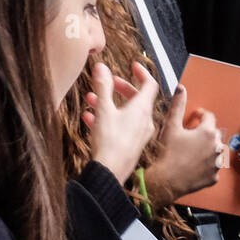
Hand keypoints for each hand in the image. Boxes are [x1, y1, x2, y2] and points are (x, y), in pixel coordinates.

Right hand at [84, 61, 159, 185]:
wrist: (110, 173)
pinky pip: (122, 127)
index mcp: (142, 109)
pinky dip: (109, 119)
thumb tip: (101, 67)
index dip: (142, 73)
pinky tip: (90, 119)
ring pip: (126, 113)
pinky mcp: (131, 145)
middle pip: (137, 98)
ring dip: (110, 103)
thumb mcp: (104, 109)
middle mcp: (145, 121)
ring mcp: (139, 134)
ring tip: (92, 99)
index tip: (133, 66)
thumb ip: (103, 86)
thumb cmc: (110, 142)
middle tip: (108, 83)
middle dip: (121, 88)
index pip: (150, 84)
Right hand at [146, 85, 222, 204]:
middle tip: (190, 135)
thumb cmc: (165, 154)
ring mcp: (216, 163)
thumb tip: (181, 89)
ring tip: (190, 151)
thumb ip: (178, 105)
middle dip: (204, 132)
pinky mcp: (213, 177)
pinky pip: (212, 168)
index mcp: (208, 132)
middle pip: (214, 134)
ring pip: (215, 151)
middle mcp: (216, 147)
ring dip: (207, 149)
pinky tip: (193, 165)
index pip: (209, 117)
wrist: (163, 182)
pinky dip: (206, 165)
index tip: (194, 117)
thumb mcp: (170, 126)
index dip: (200, 115)